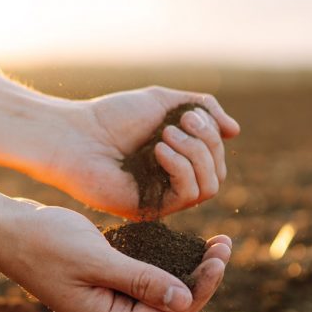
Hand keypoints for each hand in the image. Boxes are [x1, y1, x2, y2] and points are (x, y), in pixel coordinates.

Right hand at [0, 130, 230, 311]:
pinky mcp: (101, 280)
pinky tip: (179, 243)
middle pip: (169, 305)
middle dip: (200, 278)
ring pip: (158, 290)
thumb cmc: (44, 242)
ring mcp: (104, 298)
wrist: (4, 230)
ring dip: (185, 269)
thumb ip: (140, 280)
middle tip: (223, 244)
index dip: (201, 288)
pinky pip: (141, 277)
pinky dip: (163, 262)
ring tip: (212, 243)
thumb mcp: (96, 259)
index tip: (220, 256)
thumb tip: (185, 299)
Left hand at [51, 86, 239, 218]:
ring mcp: (162, 198)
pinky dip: (181, 168)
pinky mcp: (150, 209)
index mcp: (177, 159)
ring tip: (165, 135)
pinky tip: (159, 150)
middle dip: (206, 142)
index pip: (216, 157)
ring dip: (195, 154)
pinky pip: (188, 196)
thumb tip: (235, 131)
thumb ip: (203, 109)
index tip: (188, 114)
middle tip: (179, 123)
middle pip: (218, 172)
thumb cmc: (113, 117)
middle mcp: (172, 182)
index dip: (212, 135)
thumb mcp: (164, 102)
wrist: (76, 134)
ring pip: (210, 186)